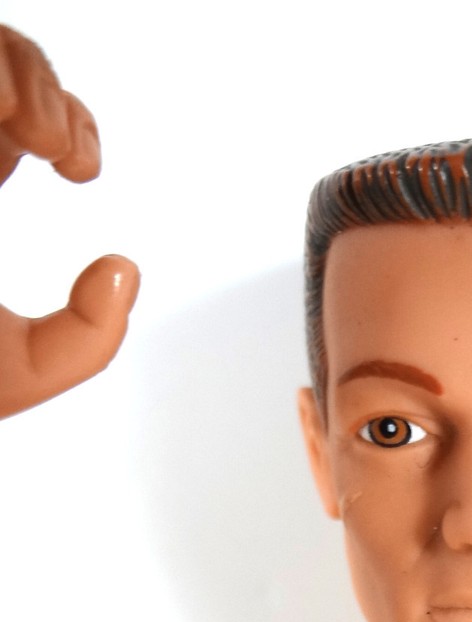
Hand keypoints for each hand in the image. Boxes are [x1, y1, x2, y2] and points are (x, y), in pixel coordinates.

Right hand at [0, 25, 138, 418]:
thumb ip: (87, 343)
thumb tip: (123, 272)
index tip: (81, 170)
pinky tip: (4, 117)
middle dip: (41, 89)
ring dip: (14, 74)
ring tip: (36, 139)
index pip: (23, 107)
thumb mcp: (17, 372)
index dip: (66, 116)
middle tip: (59, 154)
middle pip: (0, 62)